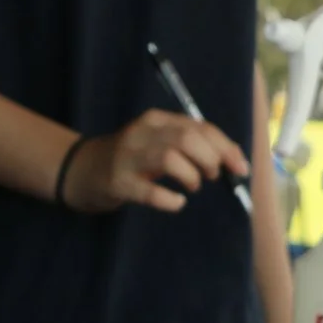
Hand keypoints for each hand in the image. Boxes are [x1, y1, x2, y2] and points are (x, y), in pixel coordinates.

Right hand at [63, 109, 246, 212]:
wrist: (82, 169)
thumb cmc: (132, 159)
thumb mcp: (160, 143)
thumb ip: (192, 145)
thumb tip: (234, 160)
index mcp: (158, 120)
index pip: (200, 127)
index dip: (226, 147)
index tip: (241, 168)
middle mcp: (143, 133)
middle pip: (187, 138)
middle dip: (210, 159)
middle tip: (211, 176)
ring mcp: (128, 157)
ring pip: (170, 158)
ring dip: (191, 175)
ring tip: (193, 186)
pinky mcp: (118, 182)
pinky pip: (149, 192)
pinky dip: (170, 200)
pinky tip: (177, 203)